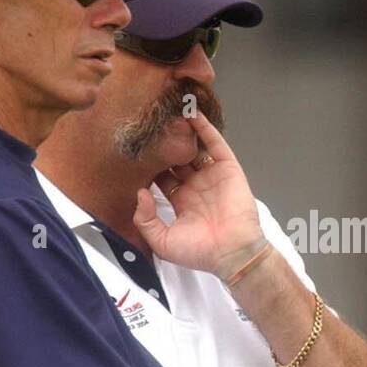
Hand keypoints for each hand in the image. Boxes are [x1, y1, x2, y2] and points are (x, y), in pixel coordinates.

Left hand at [132, 111, 264, 277]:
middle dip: (164, 145)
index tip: (136, 149)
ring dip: (183, 132)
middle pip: (176, 159)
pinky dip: (204, 128)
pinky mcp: (227, 169)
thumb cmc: (198, 252)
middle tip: (150, 127)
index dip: (150, 164)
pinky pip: (215, 144)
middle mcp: (196, 186)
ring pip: (195, 148)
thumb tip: (140, 192)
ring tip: (168, 114)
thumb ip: (145, 219)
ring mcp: (212, 176)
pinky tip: (192, 113)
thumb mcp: (161, 242)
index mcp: (181, 201)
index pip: (162, 176)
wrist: (231, 252)